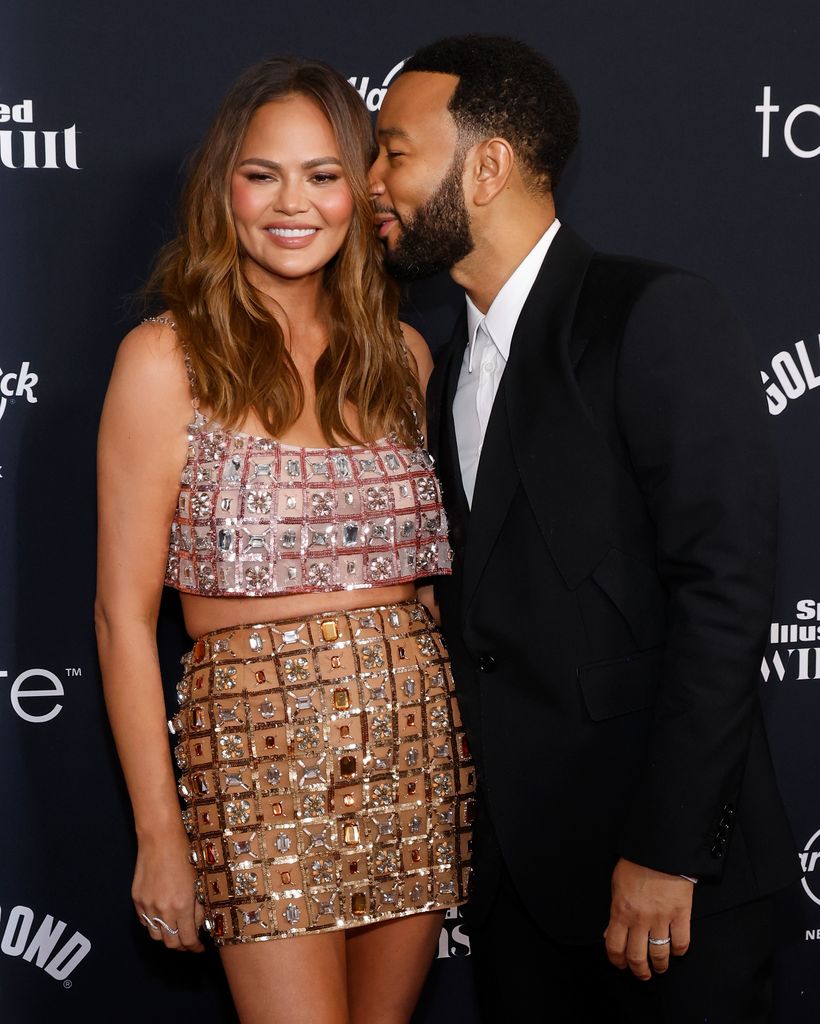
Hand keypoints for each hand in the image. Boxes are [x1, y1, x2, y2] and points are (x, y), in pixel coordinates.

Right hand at [133, 829, 204, 951]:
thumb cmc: (185, 853)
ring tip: (175, 931)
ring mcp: (147, 905)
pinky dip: (153, 924)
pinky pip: (144, 921)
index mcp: (182, 906)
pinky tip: (161, 917)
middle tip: (189, 942)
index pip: (188, 940)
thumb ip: (199, 906)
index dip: (194, 947)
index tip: (199, 947)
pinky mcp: (137, 899)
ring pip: (155, 935)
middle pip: (170, 943)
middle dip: (181, 946)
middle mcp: (163, 910)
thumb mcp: (199, 880)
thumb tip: (200, 925)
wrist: (160, 838)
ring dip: (166, 937)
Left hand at [604, 858, 692, 979]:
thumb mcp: (617, 885)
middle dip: (639, 971)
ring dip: (659, 966)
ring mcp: (662, 918)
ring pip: (659, 954)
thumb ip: (614, 912)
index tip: (621, 965)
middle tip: (642, 974)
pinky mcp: (681, 914)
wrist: (660, 848)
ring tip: (659, 968)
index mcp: (620, 911)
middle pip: (637, 957)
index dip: (617, 961)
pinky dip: (678, 951)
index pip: (615, 946)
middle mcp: (640, 919)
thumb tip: (610, 934)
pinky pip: (681, 942)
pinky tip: (676, 950)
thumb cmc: (636, 863)